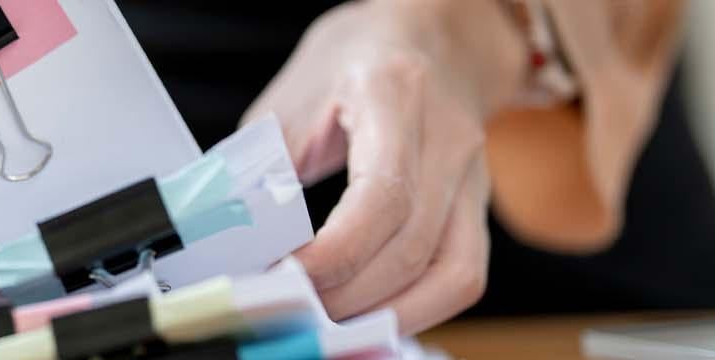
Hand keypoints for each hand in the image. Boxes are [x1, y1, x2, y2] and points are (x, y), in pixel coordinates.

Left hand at [243, 1, 525, 332]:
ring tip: (327, 320)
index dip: (334, 254)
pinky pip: (462, 274)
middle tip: (290, 307)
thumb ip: (265, 165)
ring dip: (386, 313)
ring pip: (453, 273)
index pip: (382, 196)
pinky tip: (370, 313)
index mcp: (394, 95)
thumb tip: (236, 238)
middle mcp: (448, 138)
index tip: (284, 276)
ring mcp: (475, 176)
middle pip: (412, 246)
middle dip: (346, 294)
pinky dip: (417, 307)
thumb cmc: (354, 60)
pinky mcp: (478, 206)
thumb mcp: (293, 96)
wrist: (431, 33)